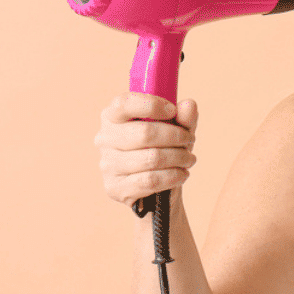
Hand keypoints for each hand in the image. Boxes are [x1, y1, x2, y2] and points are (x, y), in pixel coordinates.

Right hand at [94, 93, 197, 209]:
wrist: (158, 188)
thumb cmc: (164, 148)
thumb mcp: (177, 129)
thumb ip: (184, 116)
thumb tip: (188, 105)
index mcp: (113, 116)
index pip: (124, 104)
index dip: (151, 105)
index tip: (173, 110)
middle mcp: (105, 138)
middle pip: (144, 133)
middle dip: (175, 136)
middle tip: (189, 140)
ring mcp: (107, 164)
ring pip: (151, 158)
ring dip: (178, 158)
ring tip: (189, 158)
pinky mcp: (114, 188)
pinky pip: (150, 180)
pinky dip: (173, 176)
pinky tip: (182, 173)